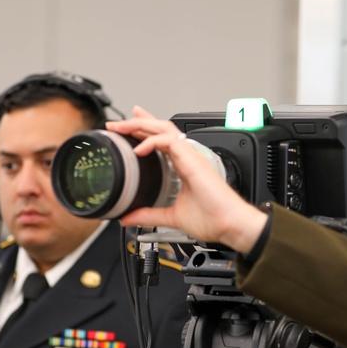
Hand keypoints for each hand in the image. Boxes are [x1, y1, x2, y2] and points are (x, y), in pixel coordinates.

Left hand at [108, 106, 268, 252]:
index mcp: (183, 166)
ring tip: (122, 127)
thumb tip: (129, 218)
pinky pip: (169, 141)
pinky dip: (152, 142)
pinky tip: (138, 150)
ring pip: (163, 129)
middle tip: (117, 124)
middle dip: (136, 122)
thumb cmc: (213, 219)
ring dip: (141, 125)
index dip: (144, 130)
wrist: (230, 225)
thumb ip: (149, 216)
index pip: (161, 139)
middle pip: (160, 128)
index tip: (126, 128)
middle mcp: (187, 157)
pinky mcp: (193, 160)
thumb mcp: (172, 217)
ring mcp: (190, 156)